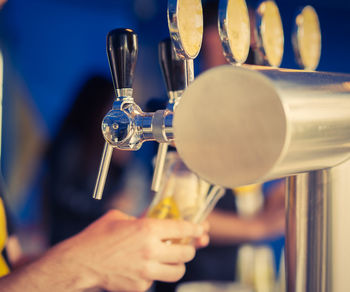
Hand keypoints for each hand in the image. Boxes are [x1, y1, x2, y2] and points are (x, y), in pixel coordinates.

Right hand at [44, 210, 206, 291]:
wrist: (79, 264)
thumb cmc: (96, 238)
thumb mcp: (120, 218)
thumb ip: (141, 217)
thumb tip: (155, 215)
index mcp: (147, 229)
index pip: (182, 229)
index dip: (195, 228)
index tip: (201, 228)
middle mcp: (151, 250)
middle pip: (186, 253)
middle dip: (189, 249)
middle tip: (185, 246)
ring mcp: (147, 271)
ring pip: (177, 271)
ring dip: (178, 265)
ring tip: (171, 260)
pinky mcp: (140, 286)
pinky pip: (156, 280)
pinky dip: (155, 274)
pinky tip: (144, 268)